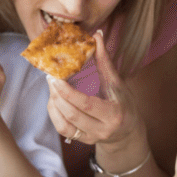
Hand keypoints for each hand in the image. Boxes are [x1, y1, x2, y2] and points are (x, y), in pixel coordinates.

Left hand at [45, 31, 141, 149]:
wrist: (127, 131)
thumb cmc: (123, 103)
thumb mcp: (117, 83)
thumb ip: (105, 61)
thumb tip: (97, 35)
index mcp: (113, 113)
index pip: (86, 104)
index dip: (68, 92)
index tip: (56, 78)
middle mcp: (102, 129)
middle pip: (72, 115)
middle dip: (58, 96)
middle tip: (50, 78)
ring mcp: (91, 137)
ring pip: (64, 125)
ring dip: (54, 104)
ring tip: (52, 87)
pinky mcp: (82, 141)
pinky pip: (62, 129)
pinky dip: (54, 114)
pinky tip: (54, 100)